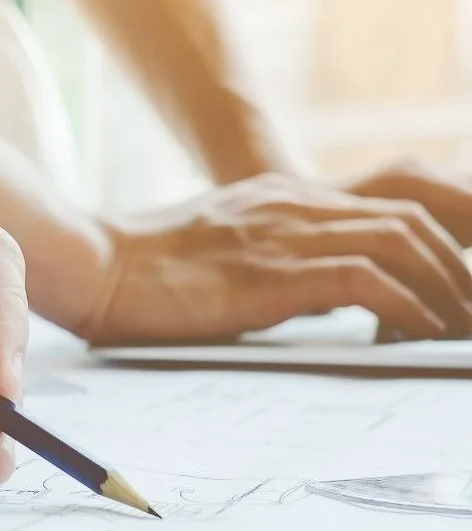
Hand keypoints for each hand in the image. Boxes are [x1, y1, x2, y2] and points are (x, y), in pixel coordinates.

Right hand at [79, 173, 471, 343]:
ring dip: (447, 288)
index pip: (398, 196)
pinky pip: (364, 281)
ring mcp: (282, 234)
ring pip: (402, 240)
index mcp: (286, 195)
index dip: (450, 233)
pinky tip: (414, 335)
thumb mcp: (227, 248)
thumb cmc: (150, 271)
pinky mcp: (267, 274)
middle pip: (415, 215)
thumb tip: (335, 293)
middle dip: (462, 264)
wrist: (97, 265)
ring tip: (459, 330)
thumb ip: (281, 256)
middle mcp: (294, 203)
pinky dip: (405, 307)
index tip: (464, 282)